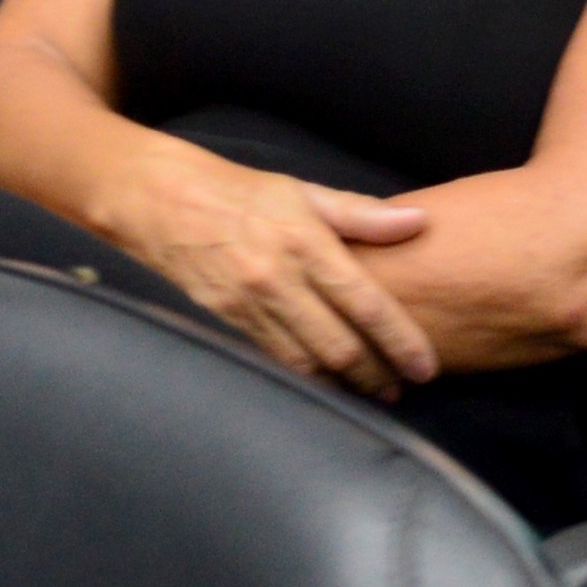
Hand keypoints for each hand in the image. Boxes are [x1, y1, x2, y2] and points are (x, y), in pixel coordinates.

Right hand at [114, 155, 440, 396]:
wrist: (160, 201)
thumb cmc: (240, 193)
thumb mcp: (303, 192)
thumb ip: (362, 215)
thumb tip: (418, 222)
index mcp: (305, 242)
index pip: (367, 303)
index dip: (402, 341)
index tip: (426, 367)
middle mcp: (278, 279)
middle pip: (340, 346)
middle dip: (376, 376)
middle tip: (401, 390)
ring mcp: (248, 306)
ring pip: (305, 363)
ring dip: (343, 386)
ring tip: (369, 394)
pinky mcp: (224, 324)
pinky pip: (272, 362)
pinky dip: (303, 379)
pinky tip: (323, 386)